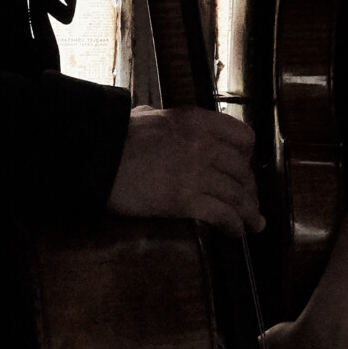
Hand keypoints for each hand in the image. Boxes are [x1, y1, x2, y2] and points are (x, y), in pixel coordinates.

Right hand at [105, 105, 263, 235]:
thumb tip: (154, 117)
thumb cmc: (113, 135)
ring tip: (254, 223)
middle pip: (242, 170)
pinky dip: (234, 226)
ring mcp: (197, 173)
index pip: (242, 136)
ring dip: (249, 212)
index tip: (242, 165)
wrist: (93, 155)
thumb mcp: (142, 115)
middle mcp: (203, 145)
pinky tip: (236, 233)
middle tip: (248, 201)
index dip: (246, 154)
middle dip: (249, 189)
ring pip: (238, 195)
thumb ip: (158, 117)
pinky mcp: (186, 200)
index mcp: (194, 121)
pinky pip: (223, 215)